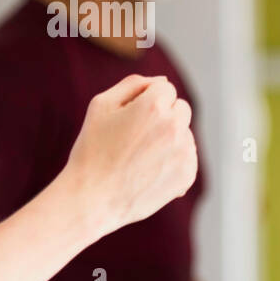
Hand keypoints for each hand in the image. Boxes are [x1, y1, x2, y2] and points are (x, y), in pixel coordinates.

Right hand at [62, 74, 197, 240]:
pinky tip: (149, 171)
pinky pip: (188, 157)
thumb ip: (134, 84)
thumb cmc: (92, 149)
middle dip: (163, 117)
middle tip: (135, 138)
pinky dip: (173, 161)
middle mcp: (174, 126)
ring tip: (140, 158)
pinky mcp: (187, 175)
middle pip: (181, 108)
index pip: (165, 88)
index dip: (145, 102)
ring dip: (170, 139)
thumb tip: (162, 81)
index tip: (129, 120)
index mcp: (154, 105)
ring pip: (186, 134)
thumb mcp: (101, 105)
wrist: (91, 198)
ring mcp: (183, 153)